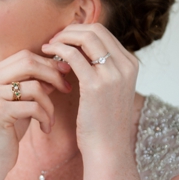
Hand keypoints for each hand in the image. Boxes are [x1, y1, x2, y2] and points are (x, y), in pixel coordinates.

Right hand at [0, 50, 71, 171]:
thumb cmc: (11, 129)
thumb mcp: (25, 101)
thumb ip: (37, 83)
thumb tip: (61, 66)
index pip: (25, 56)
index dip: (49, 63)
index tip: (66, 74)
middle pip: (29, 63)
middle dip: (53, 76)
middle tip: (67, 89)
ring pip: (34, 87)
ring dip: (50, 104)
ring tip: (50, 119)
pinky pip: (33, 106)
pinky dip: (45, 117)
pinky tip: (45, 128)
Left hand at [41, 23, 138, 155]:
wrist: (108, 149)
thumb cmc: (105, 123)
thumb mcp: (112, 91)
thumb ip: (104, 69)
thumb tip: (81, 51)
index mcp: (131, 65)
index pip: (104, 33)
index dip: (80, 31)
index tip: (64, 39)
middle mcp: (126, 66)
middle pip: (96, 30)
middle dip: (71, 30)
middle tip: (54, 39)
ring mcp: (113, 74)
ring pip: (85, 37)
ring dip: (63, 37)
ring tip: (48, 46)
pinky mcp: (96, 84)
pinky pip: (73, 55)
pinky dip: (58, 50)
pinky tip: (47, 54)